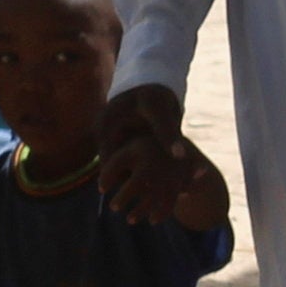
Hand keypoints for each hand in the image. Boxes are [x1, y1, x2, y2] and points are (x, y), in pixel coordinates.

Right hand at [99, 84, 193, 222]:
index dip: (123, 183)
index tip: (138, 201)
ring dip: (131, 181)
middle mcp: (105, 134)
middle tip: (139, 209)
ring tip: (143, 204)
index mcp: (108, 127)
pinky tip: (151, 187)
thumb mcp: (162, 110)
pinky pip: (128, 159)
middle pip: (113, 168)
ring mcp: (113, 137)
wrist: (153, 77)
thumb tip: (179, 155)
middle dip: (127, 186)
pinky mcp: (123, 139)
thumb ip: (169, 133)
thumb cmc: (156, 92)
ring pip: (121, 166)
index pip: (110, 163)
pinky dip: (138, 170)